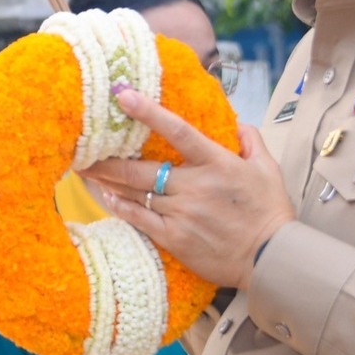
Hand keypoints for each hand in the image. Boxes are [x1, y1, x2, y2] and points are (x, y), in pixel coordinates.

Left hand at [78, 85, 293, 289]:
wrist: (271, 258)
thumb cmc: (270, 211)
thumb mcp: (268, 169)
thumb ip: (250, 140)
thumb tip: (236, 123)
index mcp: (218, 163)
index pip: (179, 131)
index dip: (149, 112)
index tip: (124, 96)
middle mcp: (195, 187)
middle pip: (142, 168)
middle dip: (109, 158)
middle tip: (84, 147)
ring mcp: (183, 214)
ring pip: (137, 193)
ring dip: (109, 181)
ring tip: (86, 170)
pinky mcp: (175, 238)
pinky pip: (140, 219)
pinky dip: (121, 207)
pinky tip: (107, 198)